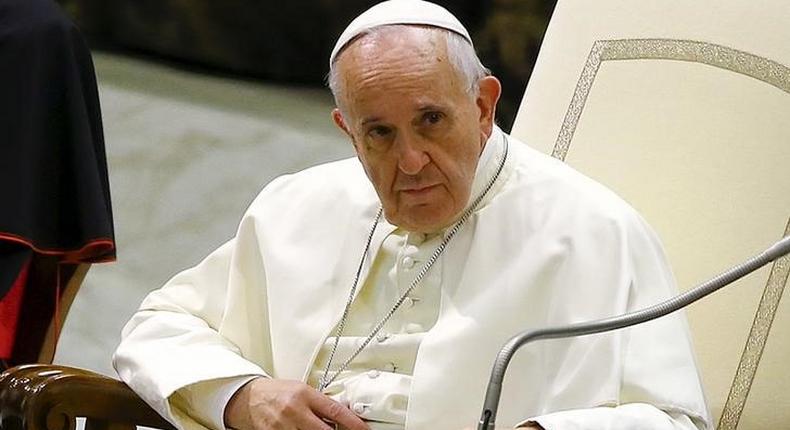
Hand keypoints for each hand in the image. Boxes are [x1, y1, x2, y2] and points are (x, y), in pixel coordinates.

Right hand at [224, 377, 368, 429]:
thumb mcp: (302, 390)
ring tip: (316, 429)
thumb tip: (341, 416)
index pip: (335, 411)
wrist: (249, 397)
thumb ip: (320, 403)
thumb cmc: (277, 392)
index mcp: (305, 394)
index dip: (353, 423)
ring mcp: (283, 426)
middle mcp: (295, 410)